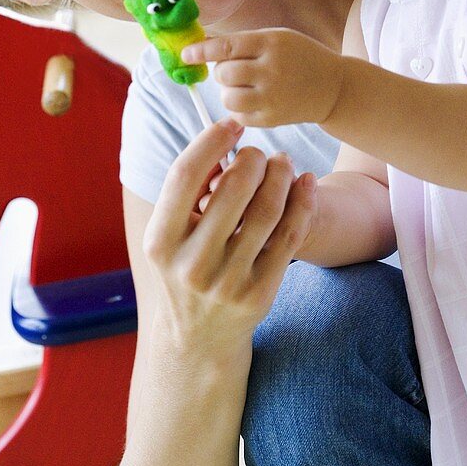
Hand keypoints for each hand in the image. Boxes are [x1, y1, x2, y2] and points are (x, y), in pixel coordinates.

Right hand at [143, 119, 316, 353]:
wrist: (198, 340)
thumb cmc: (186, 268)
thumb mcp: (171, 236)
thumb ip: (189, 192)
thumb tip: (224, 139)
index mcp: (160, 242)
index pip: (184, 176)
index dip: (211, 142)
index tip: (232, 125)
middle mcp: (192, 264)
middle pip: (234, 189)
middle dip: (254, 159)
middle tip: (260, 153)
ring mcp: (228, 281)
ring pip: (267, 211)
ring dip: (281, 176)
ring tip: (283, 163)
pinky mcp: (260, 292)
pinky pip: (290, 236)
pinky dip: (302, 202)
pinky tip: (305, 184)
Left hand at [182, 28, 344, 127]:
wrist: (333, 88)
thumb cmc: (299, 57)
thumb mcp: (276, 38)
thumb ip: (241, 42)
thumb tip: (201, 45)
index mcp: (271, 44)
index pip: (226, 47)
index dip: (201, 51)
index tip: (185, 54)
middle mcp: (272, 70)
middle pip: (223, 73)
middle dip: (221, 71)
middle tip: (235, 70)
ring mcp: (272, 97)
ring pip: (227, 97)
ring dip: (229, 91)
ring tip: (245, 85)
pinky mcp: (272, 119)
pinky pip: (238, 115)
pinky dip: (239, 107)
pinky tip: (254, 99)